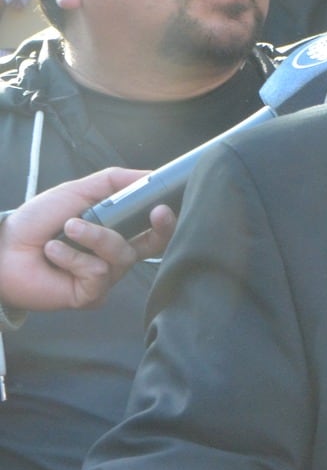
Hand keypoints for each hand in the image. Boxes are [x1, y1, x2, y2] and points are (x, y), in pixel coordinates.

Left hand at [0, 168, 172, 312]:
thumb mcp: (77, 191)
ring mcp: (106, 277)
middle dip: (160, 229)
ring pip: (121, 255)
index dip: (166, 219)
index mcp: (117, 232)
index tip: (166, 204)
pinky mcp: (91, 294)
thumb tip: (151, 175)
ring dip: (93, 236)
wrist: (3, 248)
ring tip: (66, 228)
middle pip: (154, 246)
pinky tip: (53, 252)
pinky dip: (73, 258)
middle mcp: (115, 256)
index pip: (153, 228)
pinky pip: (98, 273)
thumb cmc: (36, 221)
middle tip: (156, 213)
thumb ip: (114, 181)